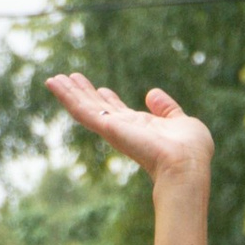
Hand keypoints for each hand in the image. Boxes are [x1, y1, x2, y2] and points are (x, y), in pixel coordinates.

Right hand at [47, 74, 213, 194]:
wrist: (186, 165)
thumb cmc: (191, 150)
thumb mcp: (182, 121)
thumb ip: (167, 108)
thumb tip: (151, 93)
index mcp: (142, 128)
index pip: (120, 112)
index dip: (109, 100)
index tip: (101, 89)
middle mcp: (124, 129)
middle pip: (98, 108)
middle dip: (84, 94)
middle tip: (69, 79)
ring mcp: (113, 129)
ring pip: (84, 108)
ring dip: (68, 93)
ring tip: (53, 79)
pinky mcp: (106, 127)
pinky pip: (81, 110)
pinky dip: (66, 96)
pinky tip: (54, 84)